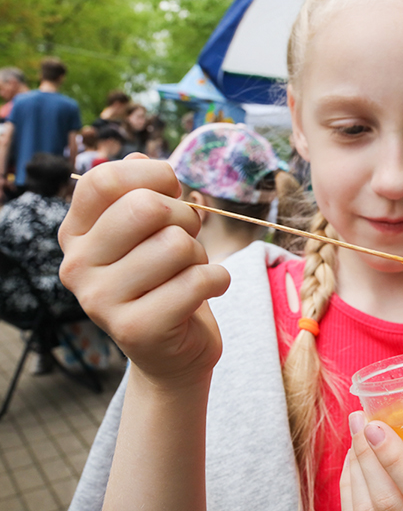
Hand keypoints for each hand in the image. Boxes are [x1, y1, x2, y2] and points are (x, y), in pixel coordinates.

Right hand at [58, 155, 230, 386]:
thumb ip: (142, 192)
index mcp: (76, 234)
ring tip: (189, 273)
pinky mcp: (137, 329)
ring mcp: (101, 301)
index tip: (172, 191)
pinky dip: (218, 280)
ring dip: (200, 255)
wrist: (173, 352)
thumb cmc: (165, 280)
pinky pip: (198, 280)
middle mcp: (77, 266)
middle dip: (185, 218)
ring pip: (177, 244)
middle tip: (188, 241)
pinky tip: (205, 292)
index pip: (104, 179)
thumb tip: (139, 158)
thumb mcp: (148, 233)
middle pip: (147, 207)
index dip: (152, 175)